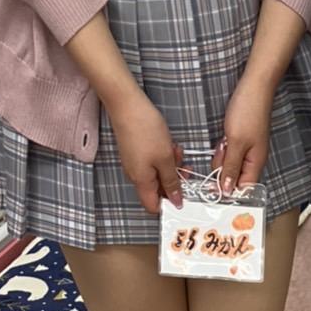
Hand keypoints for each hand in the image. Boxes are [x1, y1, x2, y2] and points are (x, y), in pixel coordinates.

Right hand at [110, 94, 184, 214]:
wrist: (126, 104)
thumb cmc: (144, 128)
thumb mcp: (166, 158)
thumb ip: (172, 182)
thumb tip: (176, 201)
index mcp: (141, 182)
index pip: (155, 207)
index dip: (170, 203)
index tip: (183, 193)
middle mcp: (135, 176)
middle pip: (158, 190)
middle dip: (174, 180)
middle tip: (184, 168)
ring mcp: (134, 163)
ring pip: (157, 174)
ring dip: (170, 165)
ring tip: (176, 152)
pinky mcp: (135, 152)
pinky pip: (152, 162)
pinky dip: (163, 157)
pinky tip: (168, 145)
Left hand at [214, 77, 273, 192]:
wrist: (254, 87)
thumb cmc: (249, 111)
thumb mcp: (236, 142)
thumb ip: (231, 168)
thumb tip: (228, 190)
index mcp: (255, 164)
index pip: (243, 190)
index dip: (228, 192)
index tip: (214, 189)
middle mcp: (253, 160)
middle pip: (233, 178)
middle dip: (223, 168)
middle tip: (223, 150)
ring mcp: (247, 151)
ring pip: (229, 164)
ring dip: (222, 156)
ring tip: (225, 140)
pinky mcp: (241, 141)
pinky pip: (229, 152)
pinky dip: (224, 147)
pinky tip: (225, 137)